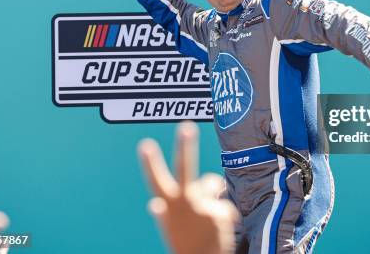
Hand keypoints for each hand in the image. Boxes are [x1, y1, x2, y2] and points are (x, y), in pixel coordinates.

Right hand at [138, 122, 238, 253]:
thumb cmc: (186, 245)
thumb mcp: (171, 229)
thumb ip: (164, 215)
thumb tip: (153, 206)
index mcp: (167, 206)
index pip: (156, 181)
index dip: (150, 163)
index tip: (145, 145)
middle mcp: (184, 203)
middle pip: (184, 168)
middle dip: (184, 146)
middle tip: (185, 127)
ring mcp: (202, 207)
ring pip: (211, 182)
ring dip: (213, 190)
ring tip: (207, 211)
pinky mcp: (219, 212)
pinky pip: (224, 203)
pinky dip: (224, 212)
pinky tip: (218, 227)